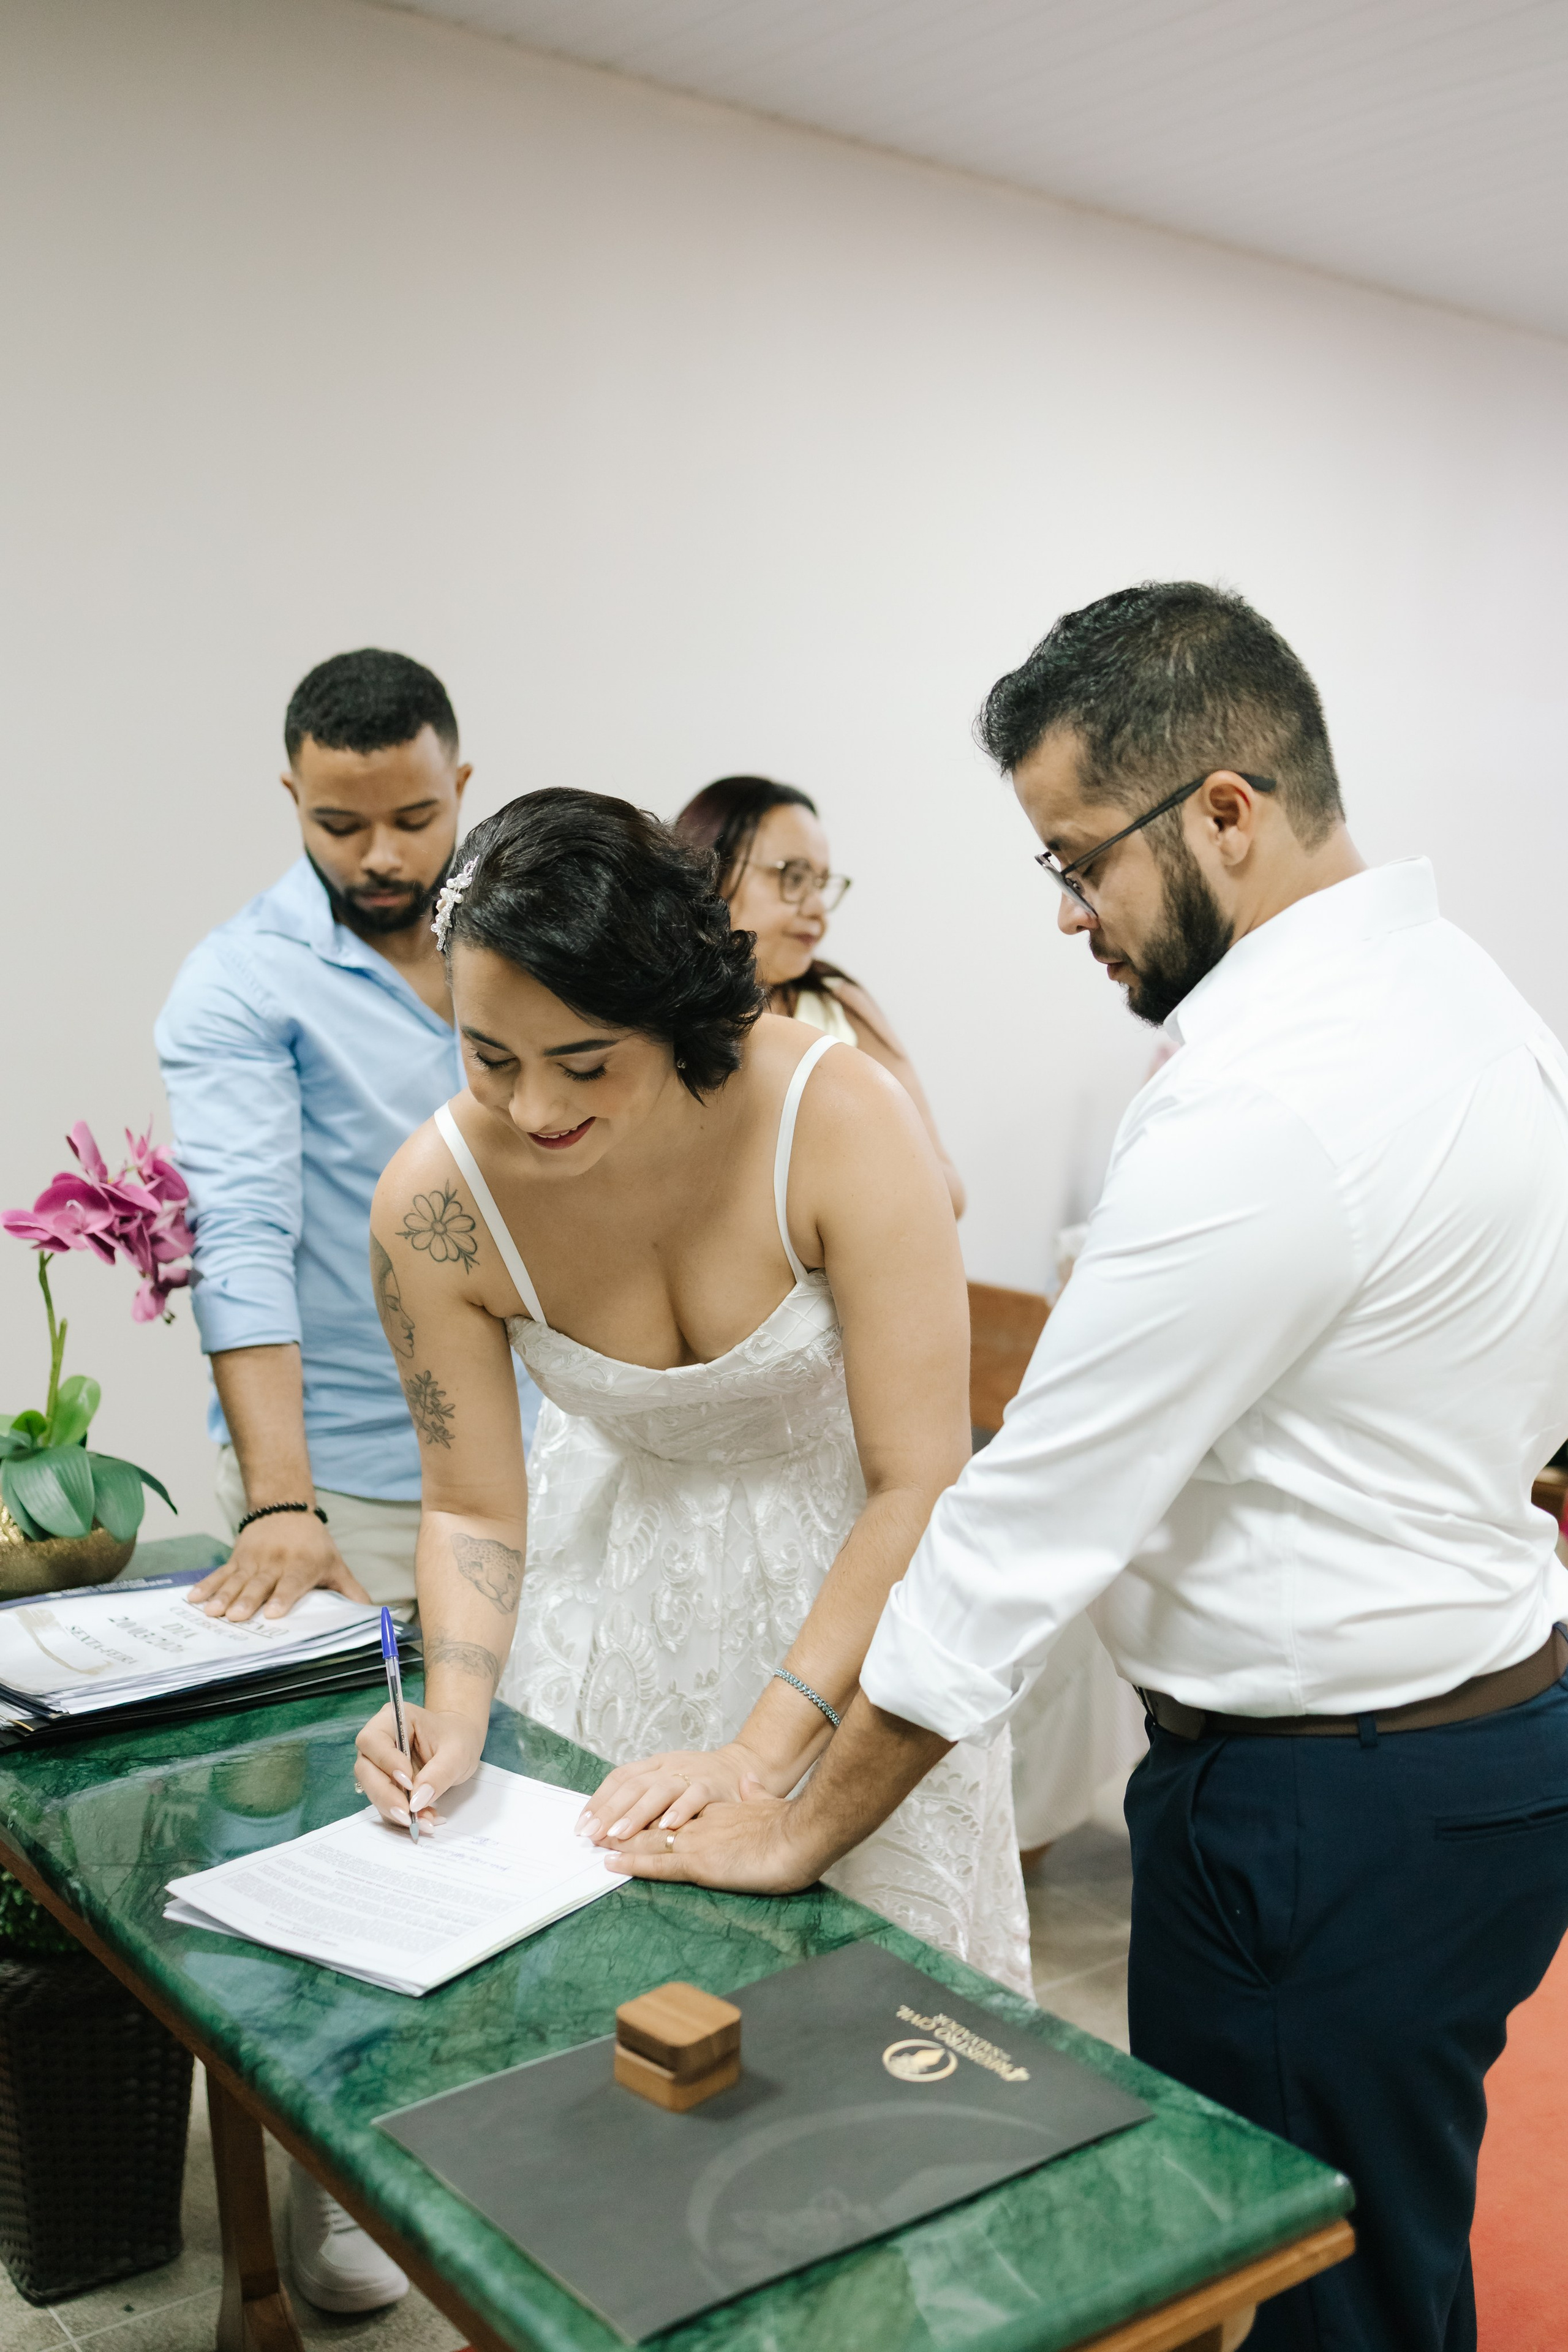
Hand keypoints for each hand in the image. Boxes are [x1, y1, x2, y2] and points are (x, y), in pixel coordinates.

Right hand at [189, 1514, 369, 1620]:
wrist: (285, 1507)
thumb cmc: (314, 1544)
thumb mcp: (335, 1564)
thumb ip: (350, 1591)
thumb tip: (372, 1616)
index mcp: (302, 1565)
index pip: (293, 1583)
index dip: (283, 1597)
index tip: (273, 1614)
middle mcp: (276, 1562)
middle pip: (260, 1584)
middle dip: (247, 1600)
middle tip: (236, 1617)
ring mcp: (253, 1560)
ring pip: (237, 1580)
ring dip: (223, 1596)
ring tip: (210, 1611)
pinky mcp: (236, 1558)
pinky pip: (219, 1573)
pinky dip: (206, 1585)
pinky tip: (193, 1598)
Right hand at [353, 1701, 483, 1831]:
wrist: (460, 1745)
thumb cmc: (458, 1738)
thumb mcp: (458, 1753)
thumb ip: (439, 1774)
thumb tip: (417, 1801)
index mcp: (393, 1719)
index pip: (372, 1740)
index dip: (385, 1762)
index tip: (409, 1782)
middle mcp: (379, 1741)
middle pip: (365, 1769)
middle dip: (385, 1795)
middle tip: (408, 1815)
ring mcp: (379, 1764)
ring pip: (372, 1790)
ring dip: (394, 1810)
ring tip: (424, 1821)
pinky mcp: (386, 1783)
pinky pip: (386, 1802)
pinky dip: (403, 1815)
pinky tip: (425, 1819)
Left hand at [578, 1743, 776, 1846]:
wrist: (748, 1764)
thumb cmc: (706, 1783)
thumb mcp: (673, 1782)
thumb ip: (648, 1798)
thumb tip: (607, 1818)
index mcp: (658, 1765)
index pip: (621, 1778)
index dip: (599, 1800)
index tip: (582, 1824)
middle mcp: (671, 1766)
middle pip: (633, 1786)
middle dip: (609, 1811)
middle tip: (592, 1834)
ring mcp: (692, 1774)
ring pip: (659, 1792)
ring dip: (636, 1814)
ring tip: (619, 1834)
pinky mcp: (715, 1786)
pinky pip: (695, 1798)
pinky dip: (680, 1811)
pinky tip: (667, 1827)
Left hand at [603, 1777, 825, 1893]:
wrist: (803, 1835)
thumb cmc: (793, 1826)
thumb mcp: (769, 1804)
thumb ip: (756, 1795)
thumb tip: (752, 1783)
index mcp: (718, 1813)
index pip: (674, 1809)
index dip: (647, 1812)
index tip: (625, 1815)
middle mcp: (702, 1823)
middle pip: (653, 1820)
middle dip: (622, 1824)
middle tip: (593, 1828)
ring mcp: (698, 1841)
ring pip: (648, 1839)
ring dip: (619, 1841)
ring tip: (592, 1843)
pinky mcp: (700, 1861)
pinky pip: (659, 1863)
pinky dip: (633, 1862)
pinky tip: (612, 1863)